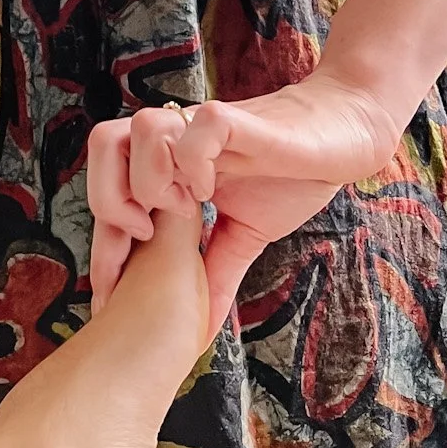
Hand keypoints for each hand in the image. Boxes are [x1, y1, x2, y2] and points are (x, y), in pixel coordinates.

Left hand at [87, 69, 402, 336]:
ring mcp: (201, 126)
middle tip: (145, 234)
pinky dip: (195, 161)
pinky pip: (196, 127)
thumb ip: (215, 272)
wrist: (343, 138)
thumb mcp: (243, 235)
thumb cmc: (291, 177)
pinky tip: (214, 190)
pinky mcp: (235, 118)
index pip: (110, 190)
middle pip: (102, 144)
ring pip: (138, 128)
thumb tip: (201, 330)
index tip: (109, 295)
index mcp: (169, 165)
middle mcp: (176, 139)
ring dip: (152, 176)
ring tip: (185, 209)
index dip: (102, 242)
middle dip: (110, 199)